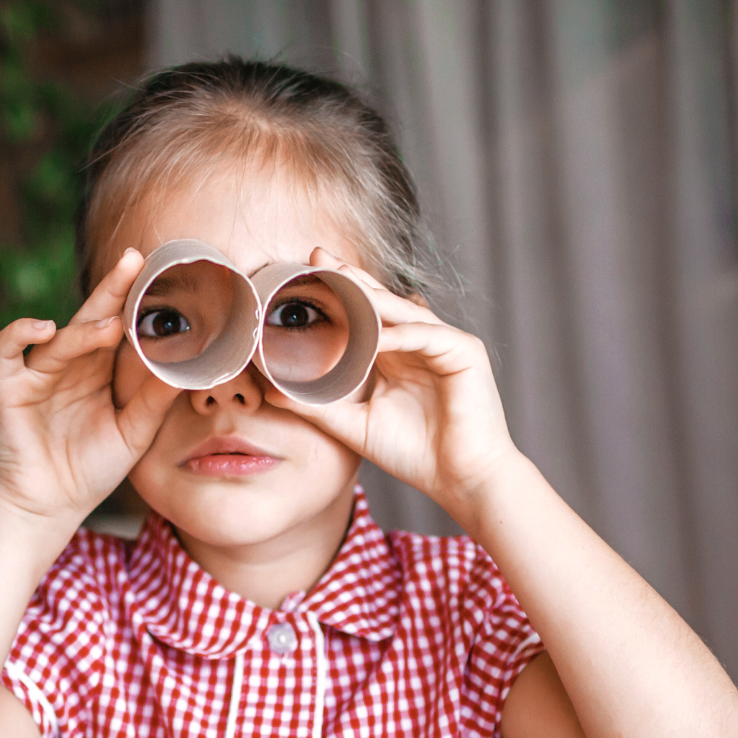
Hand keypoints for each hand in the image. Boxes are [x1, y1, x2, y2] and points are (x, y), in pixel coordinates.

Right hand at [0, 247, 177, 537]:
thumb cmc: (91, 469)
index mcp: (100, 370)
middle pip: (91, 317)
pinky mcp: (9, 386)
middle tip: (135, 259)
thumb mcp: (133, 433)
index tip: (162, 275)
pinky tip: (44, 328)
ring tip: (111, 326)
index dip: (136, 302)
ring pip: (60, 338)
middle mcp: (70, 363)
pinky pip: (7, 348)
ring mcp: (38, 372)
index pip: (120, 326)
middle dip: (112, 289)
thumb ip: (155, 400)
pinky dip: (21, 332)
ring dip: (84, 330)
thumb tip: (190, 368)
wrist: (50, 505)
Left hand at [265, 250, 523, 526]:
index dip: (339, 293)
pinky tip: (377, 337)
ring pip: (403, 312)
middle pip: (382, 302)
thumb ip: (317, 407)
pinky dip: (401, 334)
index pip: (365, 315)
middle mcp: (418, 343)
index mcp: (395, 355)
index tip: (303, 275)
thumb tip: (271, 392)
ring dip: (373, 297)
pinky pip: (428, 334)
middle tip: (317, 257)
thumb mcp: (355, 425)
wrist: (460, 480)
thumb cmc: (415, 455)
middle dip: (351, 278)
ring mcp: (444, 344)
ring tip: (341, 281)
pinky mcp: (466, 352)